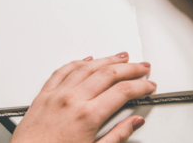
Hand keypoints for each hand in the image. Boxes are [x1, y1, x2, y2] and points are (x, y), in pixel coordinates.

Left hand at [10, 52, 155, 142]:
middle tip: (142, 67)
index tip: (149, 85)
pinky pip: (63, 71)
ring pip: (86, 67)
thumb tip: (134, 122)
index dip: (140, 86)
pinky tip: (87, 59)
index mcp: (88, 116)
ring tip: (121, 57)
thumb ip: (118, 135)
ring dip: (106, 59)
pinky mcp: (44, 95)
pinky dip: (78, 62)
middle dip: (129, 68)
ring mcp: (57, 95)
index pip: (122, 92)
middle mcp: (72, 100)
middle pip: (108, 74)